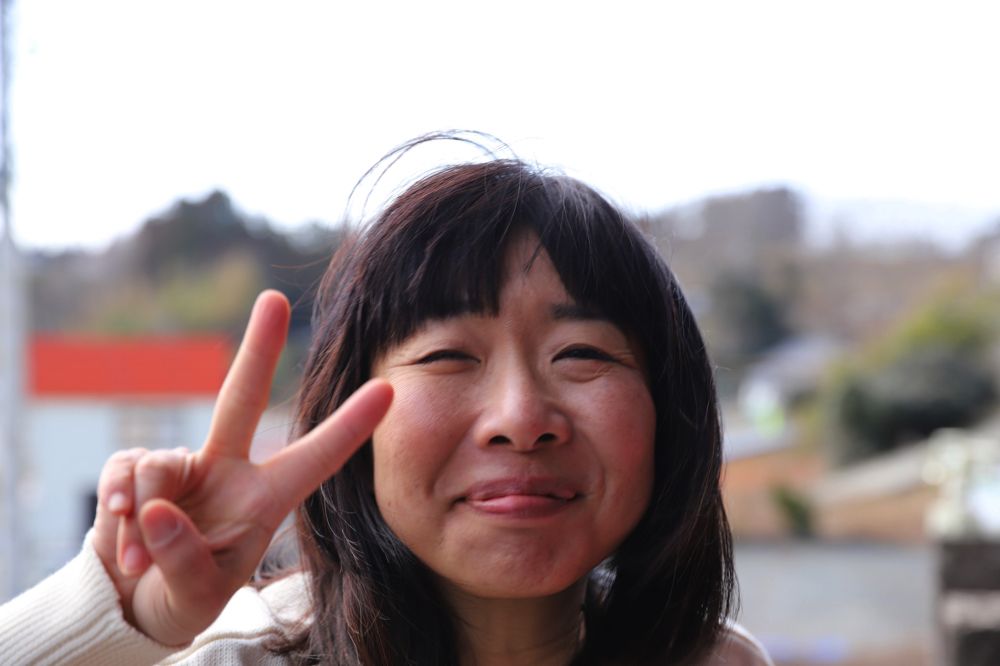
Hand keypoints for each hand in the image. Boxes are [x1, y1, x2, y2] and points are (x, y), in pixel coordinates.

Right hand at [89, 290, 391, 645]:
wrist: (134, 602)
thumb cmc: (185, 594)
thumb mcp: (196, 592)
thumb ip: (183, 557)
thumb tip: (154, 509)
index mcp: (265, 499)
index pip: (315, 459)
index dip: (350, 427)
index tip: (389, 390)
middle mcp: (228, 470)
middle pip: (240, 398)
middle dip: (258, 349)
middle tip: (274, 300)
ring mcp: (181, 466)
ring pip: (160, 465)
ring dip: (145, 516)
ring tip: (140, 561)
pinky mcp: (134, 469)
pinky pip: (124, 472)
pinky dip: (117, 510)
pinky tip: (122, 544)